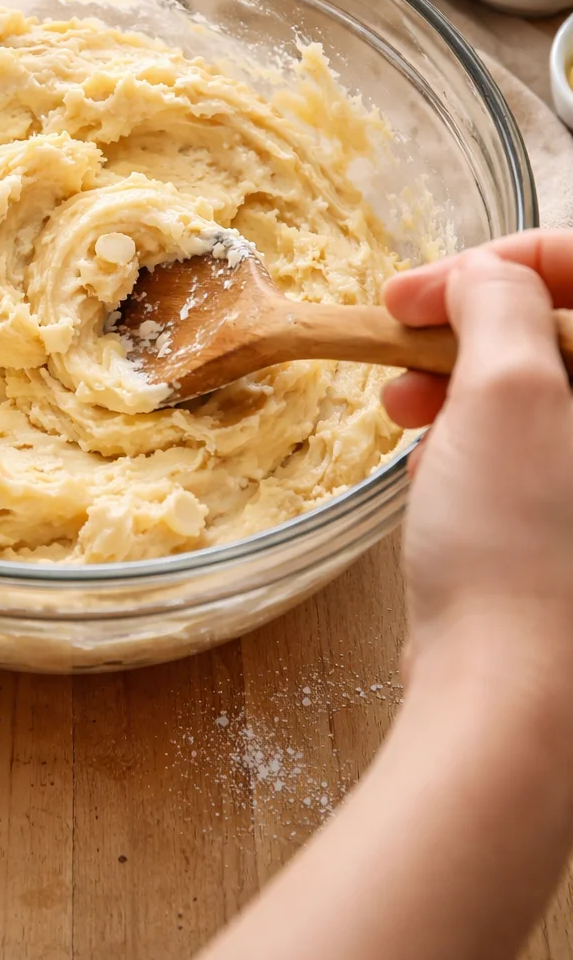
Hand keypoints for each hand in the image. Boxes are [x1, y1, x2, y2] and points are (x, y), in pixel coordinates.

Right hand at [382, 233, 572, 695]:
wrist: (507, 699)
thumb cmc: (517, 548)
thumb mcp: (506, 389)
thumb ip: (500, 300)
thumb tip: (483, 276)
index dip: (504, 261)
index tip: (428, 287)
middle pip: (556, 328)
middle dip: (471, 323)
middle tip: (402, 340)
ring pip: (534, 388)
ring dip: (459, 381)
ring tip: (402, 409)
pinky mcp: (563, 527)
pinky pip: (522, 448)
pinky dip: (471, 441)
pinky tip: (432, 471)